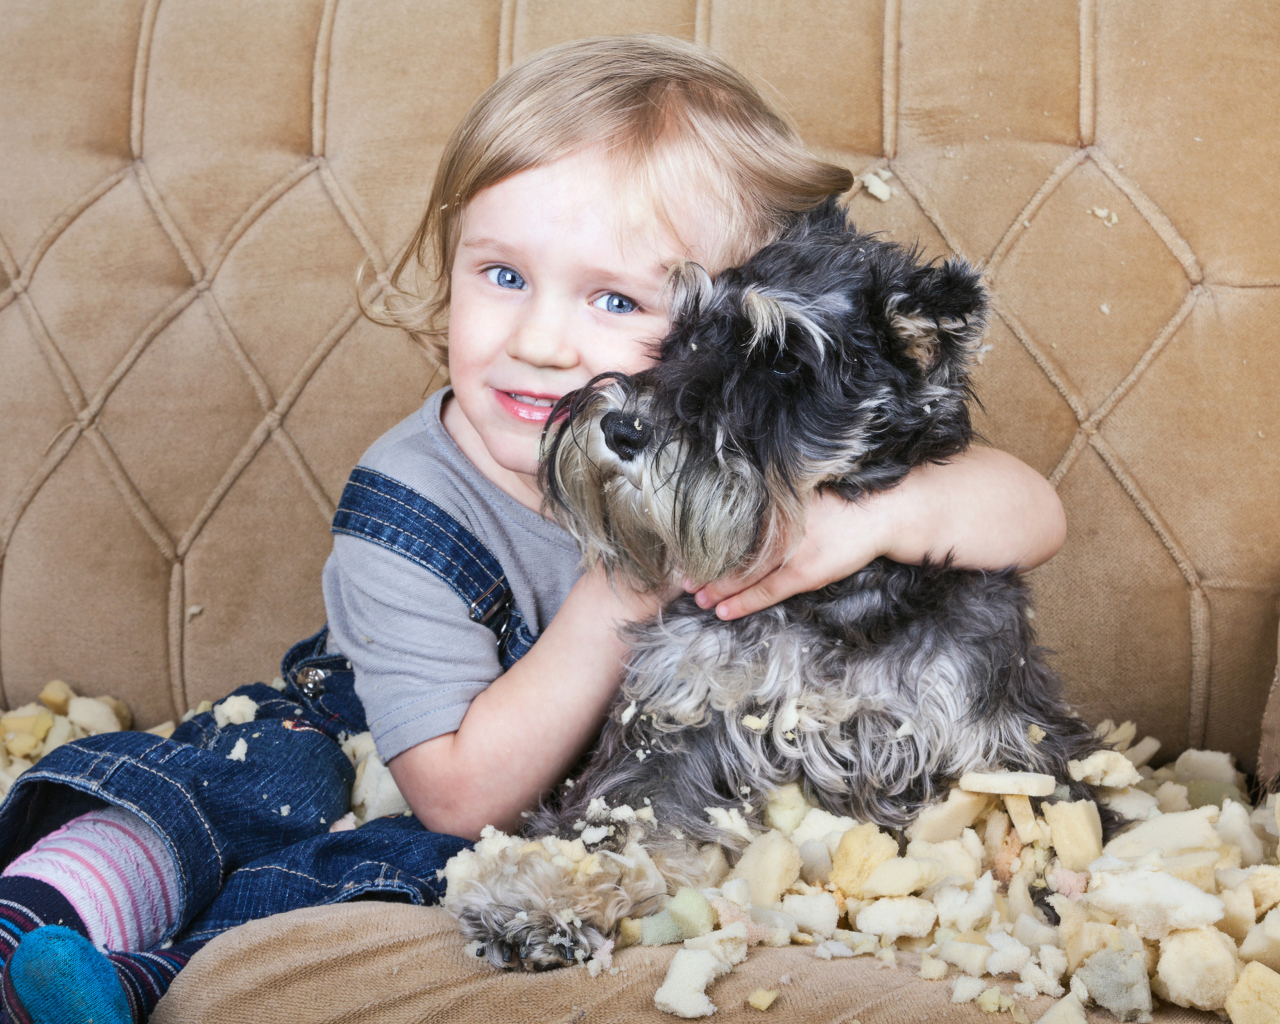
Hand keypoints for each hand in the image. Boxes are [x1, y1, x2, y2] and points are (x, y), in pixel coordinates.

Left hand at [687, 447, 1064, 620]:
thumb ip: (787, 494)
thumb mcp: (817, 485)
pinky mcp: (812, 569)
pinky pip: (769, 589)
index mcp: (784, 497)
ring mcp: (797, 545)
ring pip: (745, 571)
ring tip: (692, 596)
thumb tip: (760, 502)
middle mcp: (784, 519)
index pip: (737, 522)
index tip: (682, 544)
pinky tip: (722, 610)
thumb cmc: (860, 494)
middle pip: (733, 547)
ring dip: (716, 586)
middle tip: (676, 578)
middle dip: (704, 564)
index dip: (707, 536)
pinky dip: (743, 600)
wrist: (900, 507)